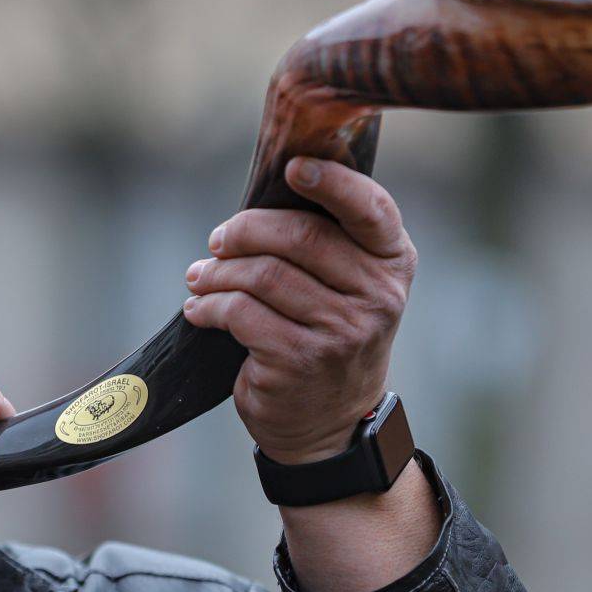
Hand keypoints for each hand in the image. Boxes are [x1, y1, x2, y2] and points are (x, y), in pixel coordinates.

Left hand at [181, 158, 415, 462]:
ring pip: (261, 275)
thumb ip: (326, 243)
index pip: (370, 208)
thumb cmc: (328, 338)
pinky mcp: (299, 359)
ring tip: (200, 277)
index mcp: (392, 264)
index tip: (292, 167)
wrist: (328, 424)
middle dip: (244, 231)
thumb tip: (256, 201)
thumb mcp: (348, 289)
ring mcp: (340, 330)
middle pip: (298, 237)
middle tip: (217, 241)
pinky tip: (199, 310)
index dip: (331, 180)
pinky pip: (239, 313)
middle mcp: (376, 296)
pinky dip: (208, 307)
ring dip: (217, 272)